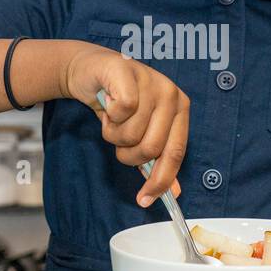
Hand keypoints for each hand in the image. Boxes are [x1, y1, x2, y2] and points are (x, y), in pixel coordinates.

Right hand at [62, 44, 188, 206]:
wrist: (91, 71)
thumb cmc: (117, 104)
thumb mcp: (140, 133)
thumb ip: (156, 160)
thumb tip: (172, 192)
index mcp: (180, 109)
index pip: (176, 153)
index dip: (161, 180)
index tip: (145, 200)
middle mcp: (171, 94)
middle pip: (151, 148)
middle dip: (128, 154)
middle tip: (118, 141)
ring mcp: (152, 81)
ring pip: (132, 133)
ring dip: (113, 135)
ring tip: (112, 120)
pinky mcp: (129, 74)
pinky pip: (121, 112)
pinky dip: (108, 117)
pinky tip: (107, 104)